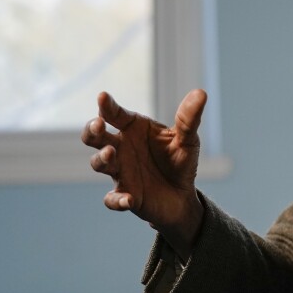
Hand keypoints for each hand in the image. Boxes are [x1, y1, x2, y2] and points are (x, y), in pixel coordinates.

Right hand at [81, 89, 207, 257]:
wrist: (183, 196)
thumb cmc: (180, 161)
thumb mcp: (187, 139)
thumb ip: (189, 118)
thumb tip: (201, 93)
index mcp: (134, 129)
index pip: (116, 114)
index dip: (107, 106)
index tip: (102, 97)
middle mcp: (121, 148)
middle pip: (96, 137)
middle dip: (92, 130)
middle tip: (98, 126)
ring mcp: (120, 172)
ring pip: (100, 163)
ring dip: (102, 158)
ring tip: (111, 153)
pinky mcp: (125, 196)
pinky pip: (113, 199)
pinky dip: (117, 200)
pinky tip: (128, 200)